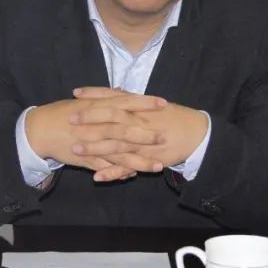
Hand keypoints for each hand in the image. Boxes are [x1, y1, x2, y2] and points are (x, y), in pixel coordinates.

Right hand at [25, 93, 167, 179]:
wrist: (40, 129)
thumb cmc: (63, 112)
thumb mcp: (85, 101)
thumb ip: (106, 98)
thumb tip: (123, 91)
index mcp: (98, 106)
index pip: (126, 102)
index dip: (145, 103)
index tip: (164, 103)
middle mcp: (97, 124)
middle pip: (125, 129)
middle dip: (146, 134)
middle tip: (165, 137)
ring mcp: (92, 143)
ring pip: (119, 153)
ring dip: (139, 160)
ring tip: (158, 166)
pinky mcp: (86, 159)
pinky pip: (105, 167)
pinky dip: (118, 172)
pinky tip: (133, 176)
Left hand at [71, 88, 208, 179]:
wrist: (197, 134)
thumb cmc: (174, 117)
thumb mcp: (152, 105)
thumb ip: (132, 100)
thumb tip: (115, 91)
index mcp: (140, 108)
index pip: (114, 98)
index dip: (94, 95)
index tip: (76, 93)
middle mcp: (139, 122)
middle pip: (111, 118)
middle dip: (89, 118)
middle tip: (70, 118)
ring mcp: (142, 142)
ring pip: (116, 144)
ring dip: (95, 148)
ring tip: (75, 150)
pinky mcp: (147, 159)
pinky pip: (128, 167)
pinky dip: (113, 173)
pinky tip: (97, 177)